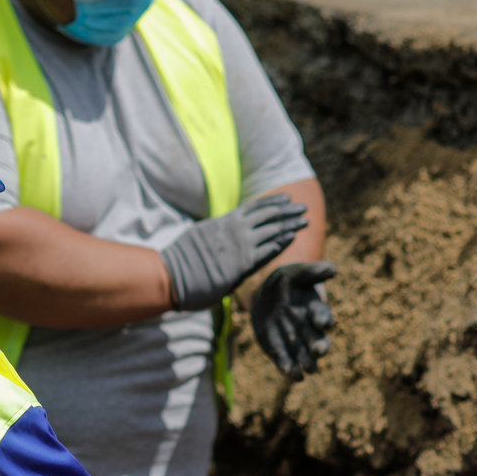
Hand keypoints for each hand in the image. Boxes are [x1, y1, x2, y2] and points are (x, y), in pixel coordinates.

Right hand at [159, 193, 308, 311]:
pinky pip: (268, 250)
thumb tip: (220, 232)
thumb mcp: (199, 238)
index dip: (272, 203)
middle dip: (287, 211)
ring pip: (272, 230)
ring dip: (290, 224)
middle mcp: (234, 229)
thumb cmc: (181, 262)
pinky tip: (292, 238)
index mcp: (224, 222)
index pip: (254, 208)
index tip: (286, 200)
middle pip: (268, 215)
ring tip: (305, 220)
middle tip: (303, 207)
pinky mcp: (243, 264)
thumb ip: (215, 234)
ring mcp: (240, 245)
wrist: (171, 276)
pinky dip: (281, 242)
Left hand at [251, 261, 337, 379]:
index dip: (323, 319)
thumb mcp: (296, 274)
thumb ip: (312, 272)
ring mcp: (296, 342)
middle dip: (320, 346)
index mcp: (315, 310)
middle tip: (319, 351)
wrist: (266, 297)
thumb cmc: (286, 283)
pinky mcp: (280, 351)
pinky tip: (294, 375)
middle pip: (318, 341)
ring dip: (307, 362)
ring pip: (304, 355)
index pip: (323, 316)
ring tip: (309, 369)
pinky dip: (290, 369)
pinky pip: (286, 362)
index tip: (322, 322)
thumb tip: (333, 269)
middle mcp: (309, 330)